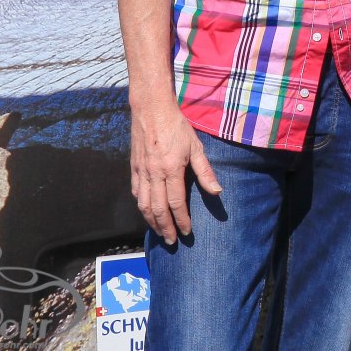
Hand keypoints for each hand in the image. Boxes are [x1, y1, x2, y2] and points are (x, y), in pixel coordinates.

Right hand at [129, 98, 220, 245]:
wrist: (151, 109)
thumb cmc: (177, 126)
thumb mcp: (196, 147)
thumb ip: (205, 171)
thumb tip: (217, 192)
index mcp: (171, 169)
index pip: (176, 203)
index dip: (181, 220)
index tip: (186, 232)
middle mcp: (154, 174)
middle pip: (157, 209)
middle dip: (165, 228)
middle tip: (171, 241)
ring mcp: (141, 171)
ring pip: (143, 204)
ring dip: (151, 222)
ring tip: (159, 232)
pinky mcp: (134, 168)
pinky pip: (136, 192)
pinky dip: (141, 206)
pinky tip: (147, 212)